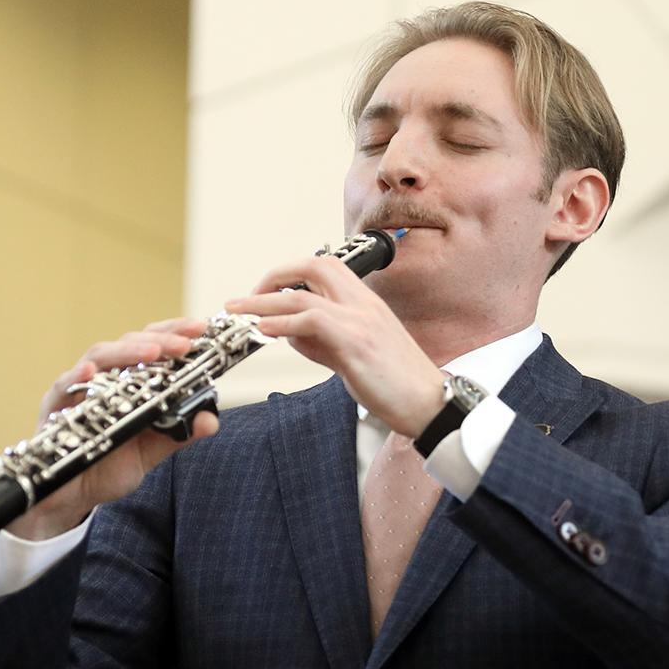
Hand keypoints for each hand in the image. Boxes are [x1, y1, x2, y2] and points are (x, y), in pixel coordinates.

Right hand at [6, 317, 219, 540]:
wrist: (71, 495)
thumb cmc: (108, 466)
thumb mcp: (150, 452)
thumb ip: (179, 436)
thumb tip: (210, 421)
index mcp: (129, 381)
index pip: (152, 346)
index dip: (175, 334)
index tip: (201, 329)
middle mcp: (104, 377)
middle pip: (130, 343)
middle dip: (160, 339)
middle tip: (186, 343)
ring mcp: (78, 388)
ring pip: (100, 355)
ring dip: (128, 351)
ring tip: (153, 351)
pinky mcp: (54, 406)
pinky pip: (64, 386)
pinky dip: (77, 376)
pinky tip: (90, 372)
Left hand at [225, 256, 444, 437]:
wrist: (429, 404)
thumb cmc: (396, 384)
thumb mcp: (352, 355)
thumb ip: (320, 341)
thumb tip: (286, 333)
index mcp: (365, 302)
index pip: (324, 267)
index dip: (289, 274)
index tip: (264, 294)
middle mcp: (364, 304)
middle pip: (314, 265)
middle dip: (273, 276)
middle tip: (248, 299)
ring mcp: (361, 320)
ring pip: (303, 294)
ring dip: (263, 300)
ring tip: (239, 312)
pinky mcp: (357, 342)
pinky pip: (312, 321)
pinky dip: (282, 323)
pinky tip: (264, 330)